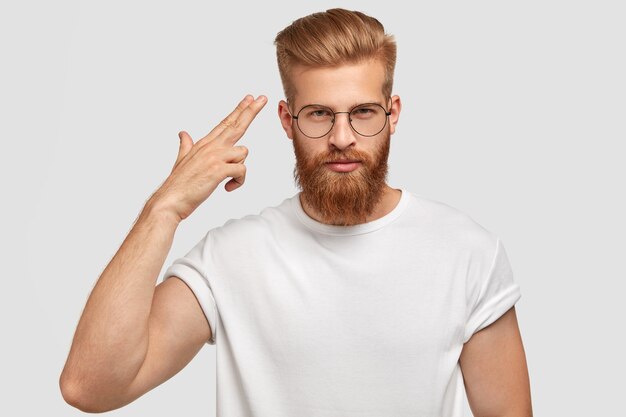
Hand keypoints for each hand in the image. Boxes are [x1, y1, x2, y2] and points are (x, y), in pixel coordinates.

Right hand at [150, 94, 266, 221]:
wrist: (170, 200)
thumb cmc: (179, 184)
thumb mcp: (181, 160)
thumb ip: (186, 145)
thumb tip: (183, 133)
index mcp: (204, 144)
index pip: (226, 123)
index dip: (239, 110)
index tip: (250, 98)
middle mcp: (211, 146)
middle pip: (236, 125)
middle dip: (251, 111)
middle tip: (263, 98)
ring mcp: (214, 157)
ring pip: (243, 153)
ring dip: (239, 169)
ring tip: (227, 180)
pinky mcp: (218, 170)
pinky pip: (241, 171)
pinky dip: (238, 182)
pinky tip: (228, 188)